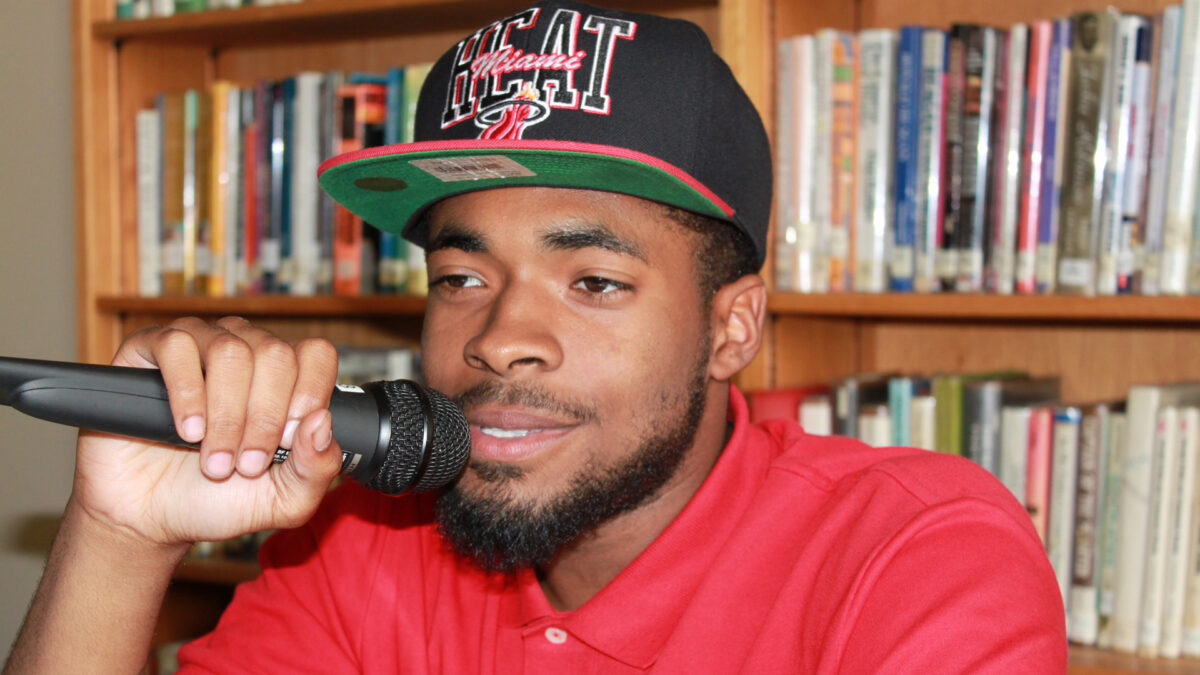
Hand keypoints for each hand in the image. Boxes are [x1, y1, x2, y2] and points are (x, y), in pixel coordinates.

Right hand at [69, 316, 343, 549]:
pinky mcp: (151, 347)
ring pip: (231, 350)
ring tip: (213, 459)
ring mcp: (200, 343)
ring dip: (226, 415)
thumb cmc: (219, 499)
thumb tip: (323, 422)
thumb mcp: (285, 500)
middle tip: (245, 464)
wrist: (151, 516)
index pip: (316, 354)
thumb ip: (318, 468)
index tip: (288, 442)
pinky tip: (188, 431)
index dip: (308, 396)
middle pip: (276, 353)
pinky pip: (177, 346)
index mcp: (286, 375)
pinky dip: (186, 394)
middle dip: (264, 419)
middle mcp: (247, 348)